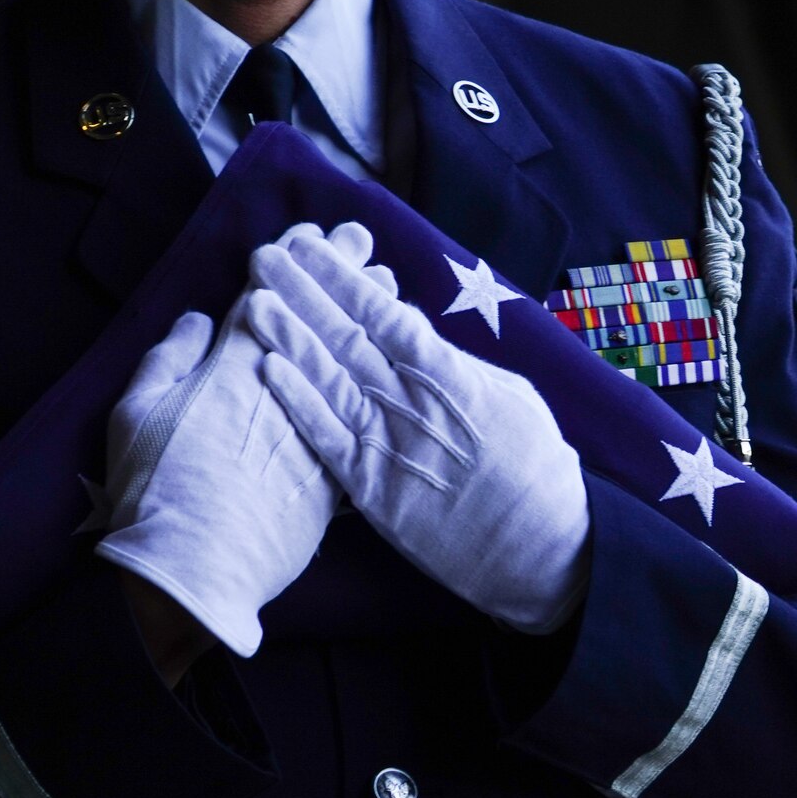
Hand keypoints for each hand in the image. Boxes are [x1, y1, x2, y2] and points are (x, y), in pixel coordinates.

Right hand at [95, 224, 390, 656]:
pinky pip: (367, 421)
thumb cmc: (152, 490)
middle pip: (318, 322)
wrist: (193, 574)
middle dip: (342, 278)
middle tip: (365, 243)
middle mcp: (283, 391)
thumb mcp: (133, 413)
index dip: (289, 264)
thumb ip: (167, 359)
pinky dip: (384, 388)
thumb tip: (196, 319)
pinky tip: (400, 367)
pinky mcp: (336, 478)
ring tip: (391, 284)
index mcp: (231, 369)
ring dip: (372, 320)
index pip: (266, 301)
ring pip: (351, 362)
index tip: (312, 233)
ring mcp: (314, 433)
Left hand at [246, 230, 589, 632]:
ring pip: (330, 382)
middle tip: (266, 255)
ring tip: (255, 302)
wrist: (541, 551)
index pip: (386, 314)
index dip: (344, 278)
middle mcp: (416, 405)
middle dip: (305, 294)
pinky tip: (269, 372)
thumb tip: (408, 320)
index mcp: (452, 376)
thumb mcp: (510, 396)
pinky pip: (329, 441)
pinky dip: (299, 405)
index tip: (313, 246)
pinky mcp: (376, 492)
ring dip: (290, 340)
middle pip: (348, 338)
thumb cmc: (534, 467)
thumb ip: (455, 359)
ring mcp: (392, 448)